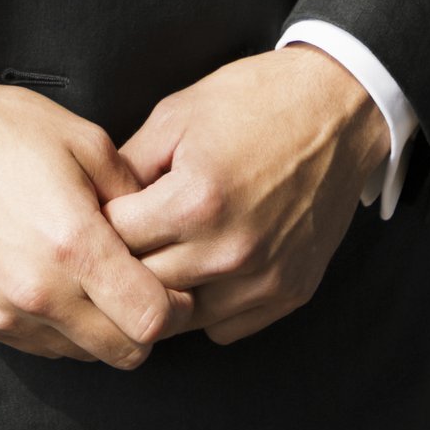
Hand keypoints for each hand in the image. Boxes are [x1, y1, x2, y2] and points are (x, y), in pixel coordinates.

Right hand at [0, 78, 192, 370]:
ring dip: (104, 331)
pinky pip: (44, 348)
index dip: (176, 307)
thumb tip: (161, 228)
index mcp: (73, 244)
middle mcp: (40, 292)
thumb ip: (132, 192)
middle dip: (146, 327)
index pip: (150, 318)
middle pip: (124, 353)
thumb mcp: (84, 140)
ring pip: (85, 356)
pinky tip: (62, 286)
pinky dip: (65, 330)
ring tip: (99, 283)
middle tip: (146, 290)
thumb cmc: (2, 131)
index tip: (177, 286)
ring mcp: (7, 313)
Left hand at [105, 49, 388, 346]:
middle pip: (143, 287)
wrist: (338, 108)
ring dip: (162, 293)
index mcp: (196, 201)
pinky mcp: (290, 292)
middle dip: (123, 264)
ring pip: (180, 319)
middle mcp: (230, 250)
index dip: (98, 225)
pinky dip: (206, 306)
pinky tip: (204, 270)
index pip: (115, 242)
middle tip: (122, 241)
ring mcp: (264, 278)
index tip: (98, 215)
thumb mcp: (176, 115)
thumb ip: (126, 166)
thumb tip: (92, 204)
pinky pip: (224, 328)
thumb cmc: (255, 101)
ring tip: (161, 256)